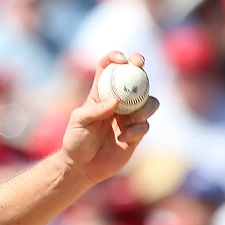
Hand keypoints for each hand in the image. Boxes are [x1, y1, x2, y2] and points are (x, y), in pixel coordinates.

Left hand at [61, 51, 159, 184]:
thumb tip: (116, 101)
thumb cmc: (76, 141)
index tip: (121, 59)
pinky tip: (122, 138)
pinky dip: (136, 130)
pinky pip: (145, 125)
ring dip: (144, 105)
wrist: (82, 167)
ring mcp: (129, 117)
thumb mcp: (78, 122)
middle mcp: (118, 102)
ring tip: (132, 117)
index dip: (115, 58)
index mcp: (101, 93)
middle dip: (140, 67)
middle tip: (140, 64)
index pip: (108, 69)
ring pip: (149, 101)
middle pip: (135, 78)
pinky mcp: (136, 133)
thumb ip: (95, 110)